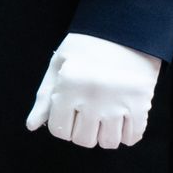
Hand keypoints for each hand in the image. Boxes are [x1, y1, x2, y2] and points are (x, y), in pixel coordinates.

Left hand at [25, 33, 162, 149]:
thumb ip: (45, 97)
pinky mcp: (140, 105)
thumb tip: (32, 125)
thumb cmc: (85, 47)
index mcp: (68, 87)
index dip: (62, 124)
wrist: (123, 30)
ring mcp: (118, 104)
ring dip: (105, 134)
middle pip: (84, 140)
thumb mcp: (58, 65)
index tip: (69, 112)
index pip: (59, 130)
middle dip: (83, 131)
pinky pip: (132, 137)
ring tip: (105, 116)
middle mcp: (92, 98)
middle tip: (87, 113)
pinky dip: (126, 134)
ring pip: (109, 142)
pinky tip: (121, 119)